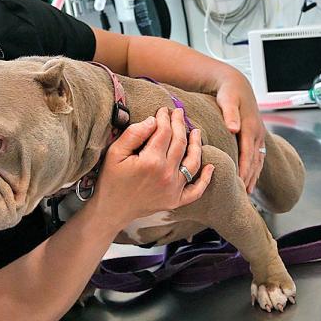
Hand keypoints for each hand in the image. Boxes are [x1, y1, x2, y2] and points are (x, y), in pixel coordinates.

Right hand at [93, 107, 211, 228]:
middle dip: (180, 124)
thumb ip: (134, 134)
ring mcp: (174, 189)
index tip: (163, 109)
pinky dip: (205, 179)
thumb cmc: (110, 179)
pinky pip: (196, 190)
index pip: (164, 132)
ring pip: (192, 162)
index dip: (164, 117)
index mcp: (151, 161)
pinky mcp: (176, 200)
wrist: (111, 210)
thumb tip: (153, 120)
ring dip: (196, 144)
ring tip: (196, 131)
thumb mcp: (114, 153)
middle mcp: (166, 174)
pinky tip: (211, 166)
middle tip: (179, 112)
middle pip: (180, 142)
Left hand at [215, 72, 265, 192]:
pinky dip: (256, 168)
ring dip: (254, 175)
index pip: (247, 154)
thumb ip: (230, 114)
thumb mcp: (227, 99)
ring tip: (248, 192)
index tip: (239, 184)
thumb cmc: (229, 92)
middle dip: (249, 178)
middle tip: (242, 196)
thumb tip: (233, 129)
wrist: (236, 83)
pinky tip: (251, 178)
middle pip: (254, 161)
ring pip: (258, 160)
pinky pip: (258, 155)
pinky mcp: (256, 134)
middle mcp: (256, 133)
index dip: (244, 170)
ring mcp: (258, 134)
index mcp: (249, 127)